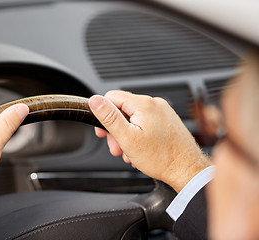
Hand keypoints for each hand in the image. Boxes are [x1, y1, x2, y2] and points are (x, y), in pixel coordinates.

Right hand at [89, 90, 210, 191]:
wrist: (186, 170)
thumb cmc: (161, 158)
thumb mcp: (127, 138)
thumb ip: (109, 117)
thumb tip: (94, 100)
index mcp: (144, 104)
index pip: (112, 97)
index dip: (102, 114)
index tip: (102, 131)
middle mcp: (155, 104)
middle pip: (123, 110)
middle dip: (116, 130)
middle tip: (117, 148)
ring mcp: (163, 112)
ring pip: (133, 119)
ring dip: (127, 136)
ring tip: (130, 153)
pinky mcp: (167, 121)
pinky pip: (145, 124)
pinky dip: (138, 136)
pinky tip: (140, 151)